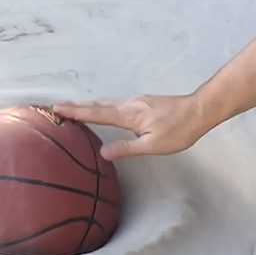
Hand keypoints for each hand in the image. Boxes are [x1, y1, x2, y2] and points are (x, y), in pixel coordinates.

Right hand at [52, 94, 212, 160]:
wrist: (200, 110)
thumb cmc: (179, 131)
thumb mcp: (153, 146)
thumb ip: (127, 148)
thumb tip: (102, 153)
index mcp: (128, 115)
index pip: (96, 113)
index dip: (75, 112)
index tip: (56, 108)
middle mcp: (128, 104)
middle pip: (97, 104)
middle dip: (75, 105)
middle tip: (55, 106)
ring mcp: (136, 101)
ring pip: (106, 102)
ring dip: (87, 104)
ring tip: (72, 107)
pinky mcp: (142, 102)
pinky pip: (115, 102)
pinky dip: (101, 105)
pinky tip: (101, 108)